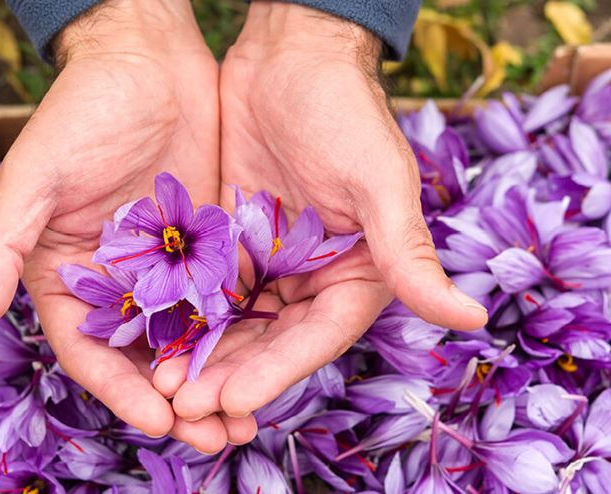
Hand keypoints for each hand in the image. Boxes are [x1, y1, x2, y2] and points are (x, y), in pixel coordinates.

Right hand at [0, 0, 251, 452]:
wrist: (148, 62)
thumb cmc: (81, 114)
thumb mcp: (35, 178)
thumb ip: (0, 247)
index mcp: (68, 279)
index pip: (93, 354)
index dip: (122, 394)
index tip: (160, 423)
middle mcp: (119, 286)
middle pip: (148, 361)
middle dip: (180, 403)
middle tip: (218, 438)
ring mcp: (168, 271)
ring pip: (193, 341)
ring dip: (218, 381)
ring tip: (249, 420)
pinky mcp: (211, 250)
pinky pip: (229, 302)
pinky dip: (244, 337)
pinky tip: (271, 360)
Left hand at [154, 1, 487, 421]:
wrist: (288, 56)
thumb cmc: (344, 110)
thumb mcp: (378, 181)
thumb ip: (409, 253)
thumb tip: (471, 318)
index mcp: (358, 272)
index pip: (317, 336)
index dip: (278, 371)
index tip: (235, 399)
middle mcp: (313, 276)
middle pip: (270, 341)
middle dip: (230, 375)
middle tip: (183, 408)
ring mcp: (269, 260)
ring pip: (234, 323)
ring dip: (202, 356)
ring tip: (162, 388)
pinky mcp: (231, 241)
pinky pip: (207, 288)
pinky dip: (185, 316)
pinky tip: (154, 339)